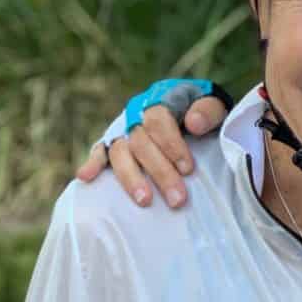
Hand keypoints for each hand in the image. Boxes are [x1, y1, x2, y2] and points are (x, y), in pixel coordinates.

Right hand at [75, 96, 228, 207]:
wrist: (192, 110)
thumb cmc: (205, 113)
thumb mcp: (214, 105)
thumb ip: (208, 111)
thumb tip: (193, 124)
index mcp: (161, 99)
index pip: (159, 120)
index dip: (171, 144)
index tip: (188, 169)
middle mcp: (138, 113)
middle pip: (141, 142)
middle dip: (159, 172)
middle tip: (177, 199)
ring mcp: (124, 128)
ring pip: (120, 152)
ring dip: (130, 178)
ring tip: (145, 201)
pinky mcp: (114, 143)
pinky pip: (100, 152)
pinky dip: (93, 163)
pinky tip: (86, 177)